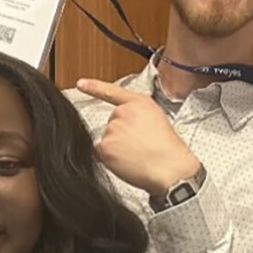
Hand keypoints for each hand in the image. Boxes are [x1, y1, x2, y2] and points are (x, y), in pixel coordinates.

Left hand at [76, 80, 200, 197]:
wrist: (170, 168)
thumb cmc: (169, 150)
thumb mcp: (159, 120)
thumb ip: (139, 116)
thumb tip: (129, 125)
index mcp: (139, 103)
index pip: (112, 92)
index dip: (94, 87)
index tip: (81, 84)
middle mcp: (123, 112)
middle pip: (112, 122)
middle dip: (122, 134)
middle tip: (139, 145)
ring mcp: (112, 128)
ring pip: (108, 138)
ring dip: (118, 147)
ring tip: (137, 154)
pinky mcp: (105, 145)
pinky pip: (103, 152)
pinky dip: (112, 159)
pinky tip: (129, 161)